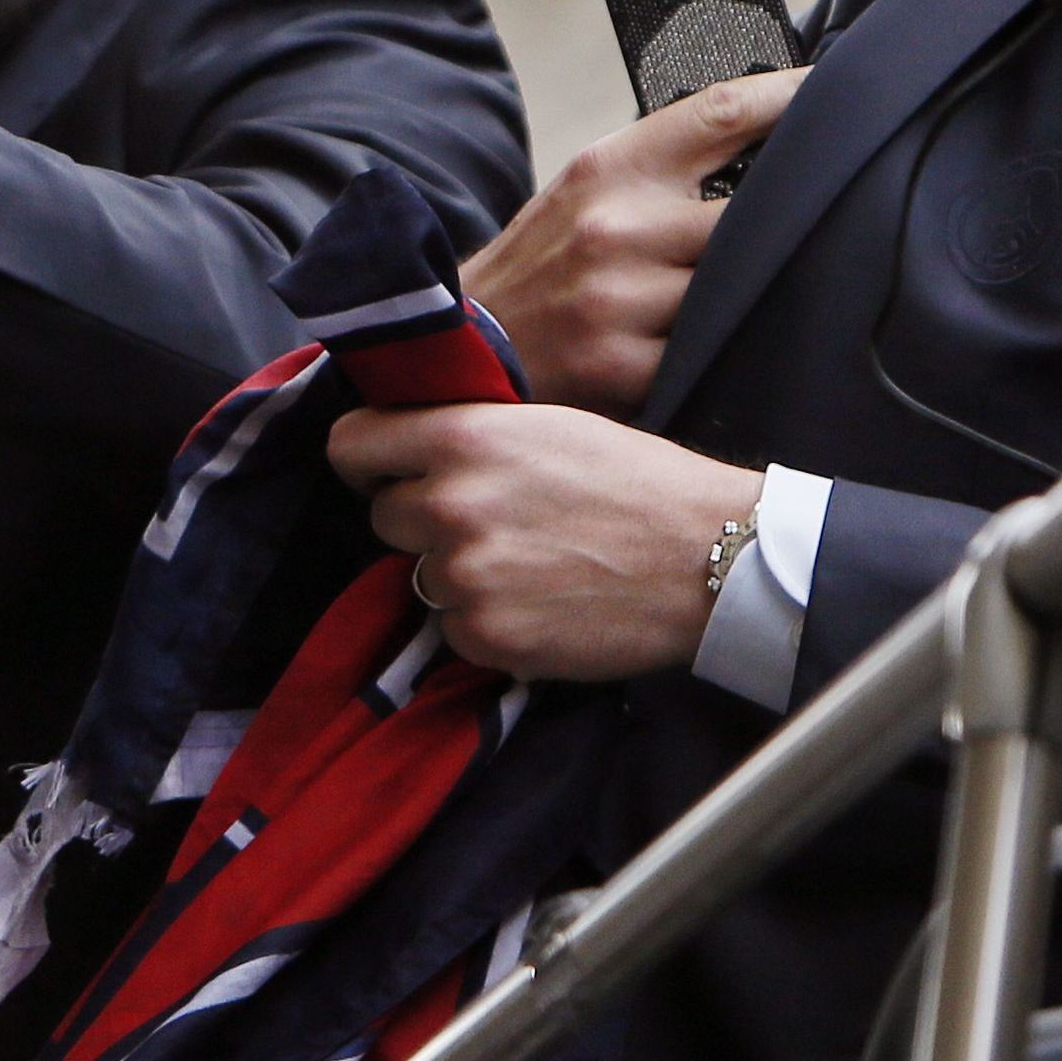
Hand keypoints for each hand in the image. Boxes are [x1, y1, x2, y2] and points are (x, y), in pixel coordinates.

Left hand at [326, 401, 763, 680]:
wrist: (710, 558)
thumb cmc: (639, 483)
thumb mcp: (547, 426)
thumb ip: (468, 433)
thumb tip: (407, 448)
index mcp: (463, 436)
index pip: (351, 444)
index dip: (369, 460)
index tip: (388, 472)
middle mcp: (451, 502)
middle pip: (384, 516)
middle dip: (423, 522)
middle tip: (491, 524)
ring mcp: (465, 574)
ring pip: (420, 576)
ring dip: (458, 575)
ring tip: (530, 564)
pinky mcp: (487, 635)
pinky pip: (453, 629)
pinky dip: (486, 623)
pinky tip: (540, 605)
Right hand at [456, 70, 801, 415]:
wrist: (461, 345)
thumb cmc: (536, 267)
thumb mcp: (584, 193)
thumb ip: (661, 171)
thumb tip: (763, 149)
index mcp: (608, 170)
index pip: (721, 113)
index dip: (790, 97)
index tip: (835, 91)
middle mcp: (617, 227)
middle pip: (754, 210)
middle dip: (788, 218)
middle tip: (824, 218)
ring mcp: (623, 299)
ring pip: (739, 286)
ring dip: (754, 291)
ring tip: (753, 294)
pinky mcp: (629, 366)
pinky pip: (711, 351)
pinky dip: (721, 348)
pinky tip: (711, 346)